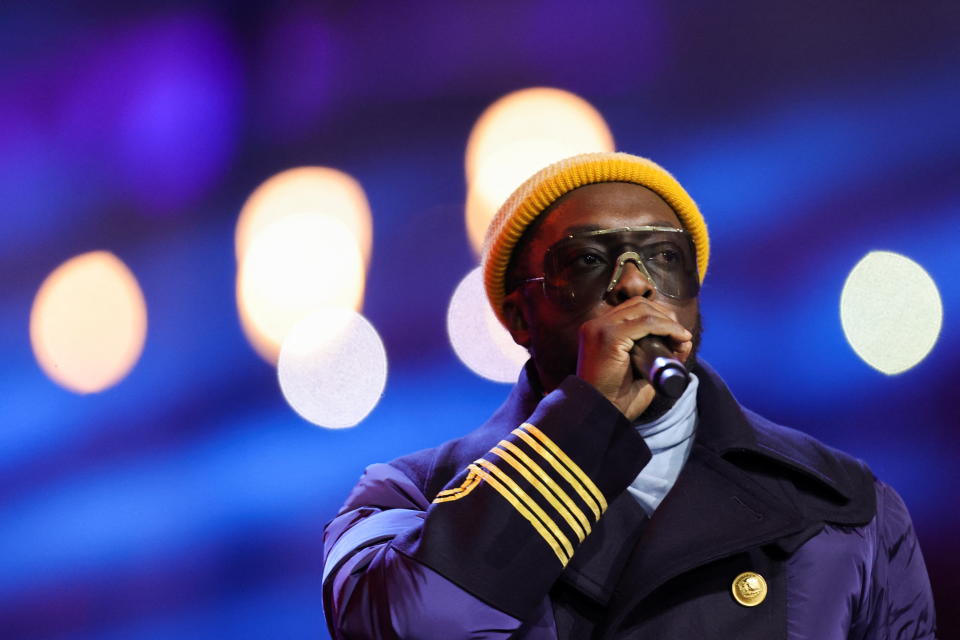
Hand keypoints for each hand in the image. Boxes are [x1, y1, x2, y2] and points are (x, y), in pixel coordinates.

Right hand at [575, 297, 693, 420]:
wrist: (602, 414)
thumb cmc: (618, 397)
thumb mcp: (640, 369)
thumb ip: (656, 354)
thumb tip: (684, 340)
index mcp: (598, 330)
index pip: (632, 308)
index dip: (658, 315)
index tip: (677, 333)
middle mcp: (596, 325)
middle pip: (638, 304)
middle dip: (665, 316)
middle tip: (682, 335)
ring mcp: (600, 329)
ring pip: (643, 310)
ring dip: (668, 321)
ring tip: (682, 338)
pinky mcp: (608, 337)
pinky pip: (645, 323)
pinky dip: (666, 327)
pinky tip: (678, 337)